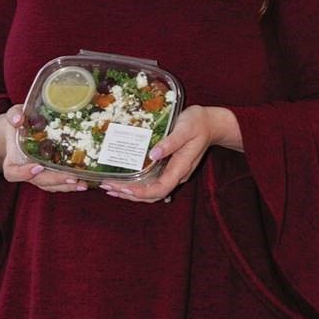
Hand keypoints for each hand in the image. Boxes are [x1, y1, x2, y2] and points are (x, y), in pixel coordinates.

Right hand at [0, 108, 88, 192]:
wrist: (21, 130)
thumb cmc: (18, 124)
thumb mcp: (14, 116)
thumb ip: (14, 116)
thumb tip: (19, 119)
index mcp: (13, 161)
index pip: (13, 173)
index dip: (24, 173)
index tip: (37, 167)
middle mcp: (26, 172)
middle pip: (39, 181)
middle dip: (56, 180)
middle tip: (72, 177)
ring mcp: (40, 176)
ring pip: (52, 185)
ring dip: (68, 186)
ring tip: (83, 184)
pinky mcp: (51, 174)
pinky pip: (60, 183)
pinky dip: (73, 183)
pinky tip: (88, 181)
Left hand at [100, 105, 221, 203]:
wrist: (211, 123)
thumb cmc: (198, 123)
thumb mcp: (185, 128)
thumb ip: (170, 142)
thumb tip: (153, 155)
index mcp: (180, 168)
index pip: (160, 189)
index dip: (141, 192)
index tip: (124, 188)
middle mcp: (176, 174)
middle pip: (152, 195)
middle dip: (130, 194)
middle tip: (108, 187)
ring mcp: (172, 172)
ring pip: (151, 191)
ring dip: (131, 192)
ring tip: (111, 187)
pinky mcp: (168, 167)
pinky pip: (152, 182)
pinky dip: (137, 185)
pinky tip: (125, 180)